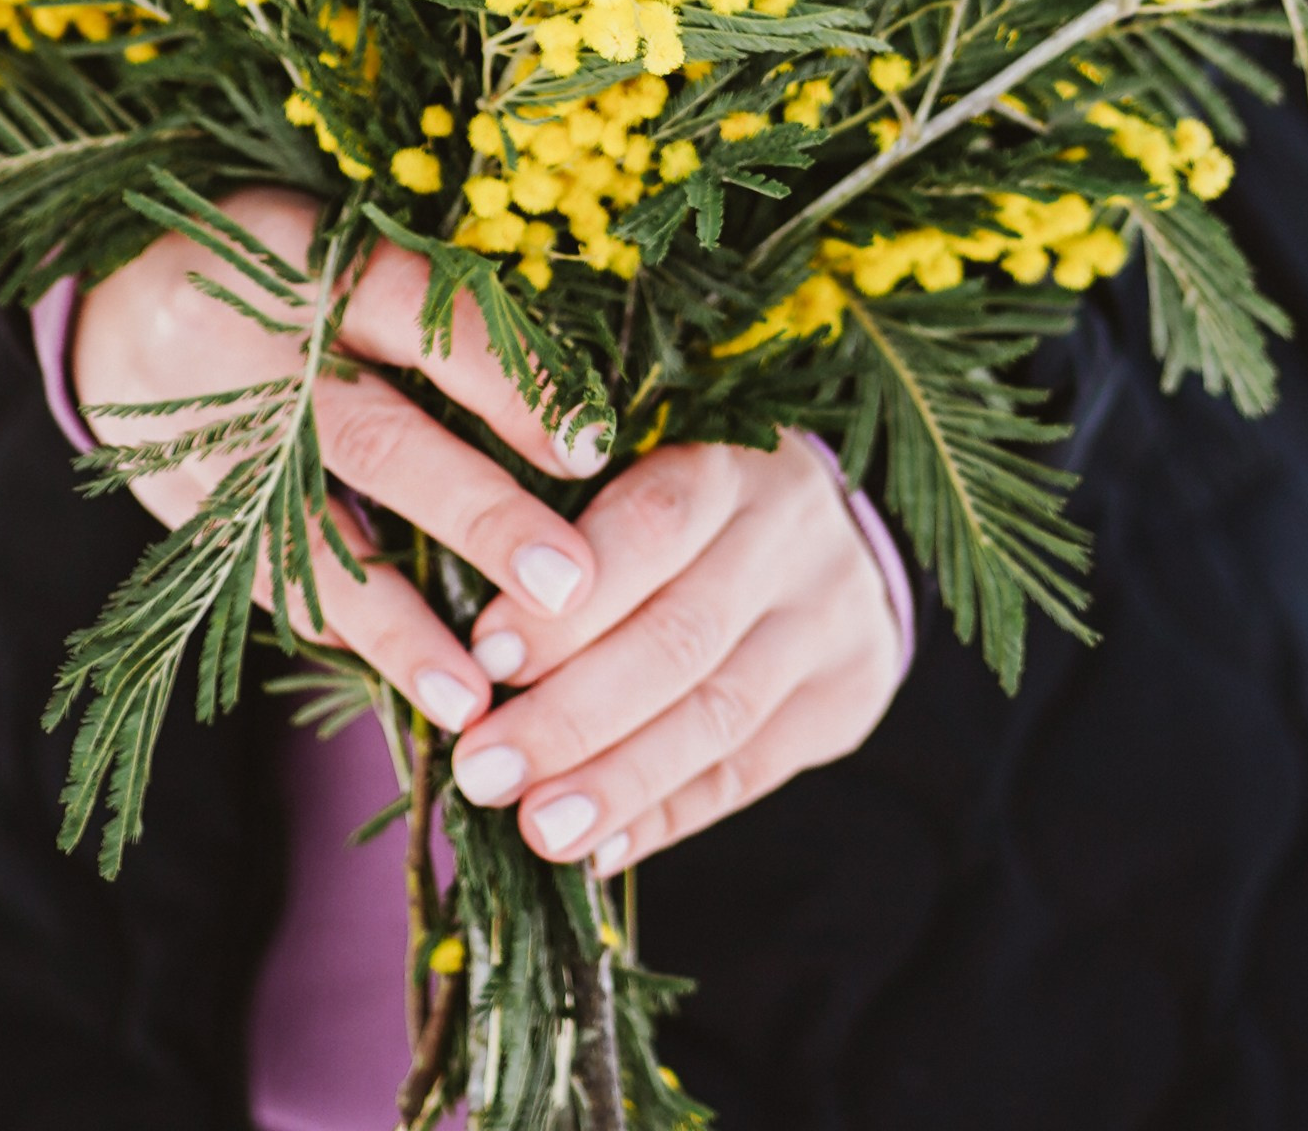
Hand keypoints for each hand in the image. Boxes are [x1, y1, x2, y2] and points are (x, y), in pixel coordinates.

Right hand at [70, 188, 605, 739]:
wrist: (112, 290)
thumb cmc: (277, 257)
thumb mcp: (342, 237)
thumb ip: (432, 301)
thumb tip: (578, 398)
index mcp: (310, 257)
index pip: (422, 312)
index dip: (509, 376)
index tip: (593, 447)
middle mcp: (256, 350)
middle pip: (375, 438)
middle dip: (475, 517)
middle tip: (570, 587)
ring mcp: (208, 438)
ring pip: (309, 539)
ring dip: (396, 626)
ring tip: (475, 699)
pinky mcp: (181, 507)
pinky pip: (263, 579)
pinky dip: (339, 634)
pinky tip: (405, 687)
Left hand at [447, 432, 902, 870]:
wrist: (830, 530)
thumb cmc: (686, 500)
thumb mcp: (637, 469)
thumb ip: (568, 535)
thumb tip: (461, 650)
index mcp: (725, 459)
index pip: (651, 525)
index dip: (569, 601)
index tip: (485, 659)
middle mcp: (788, 533)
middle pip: (680, 637)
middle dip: (573, 715)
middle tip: (484, 771)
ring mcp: (829, 618)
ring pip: (717, 715)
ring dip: (617, 783)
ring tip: (536, 827)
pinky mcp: (846, 696)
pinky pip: (749, 772)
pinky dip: (667, 815)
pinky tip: (600, 848)